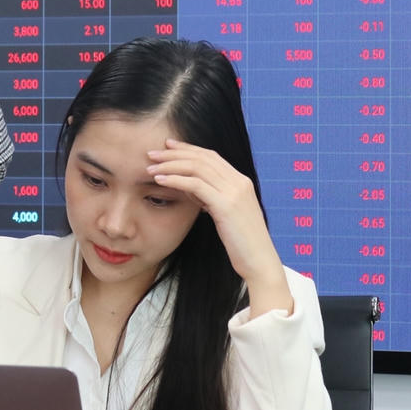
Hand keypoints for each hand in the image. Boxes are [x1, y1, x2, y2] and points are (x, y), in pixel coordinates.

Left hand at [147, 139, 291, 315]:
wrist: (259, 262)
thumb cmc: (241, 244)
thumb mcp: (225, 215)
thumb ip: (211, 198)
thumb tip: (189, 188)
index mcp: (241, 182)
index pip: (211, 156)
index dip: (188, 149)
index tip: (168, 147)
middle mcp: (239, 182)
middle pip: (202, 158)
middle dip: (175, 153)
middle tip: (153, 154)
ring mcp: (234, 192)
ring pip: (197, 168)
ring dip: (171, 165)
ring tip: (151, 168)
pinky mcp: (226, 206)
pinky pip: (196, 185)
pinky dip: (175, 180)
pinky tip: (160, 180)